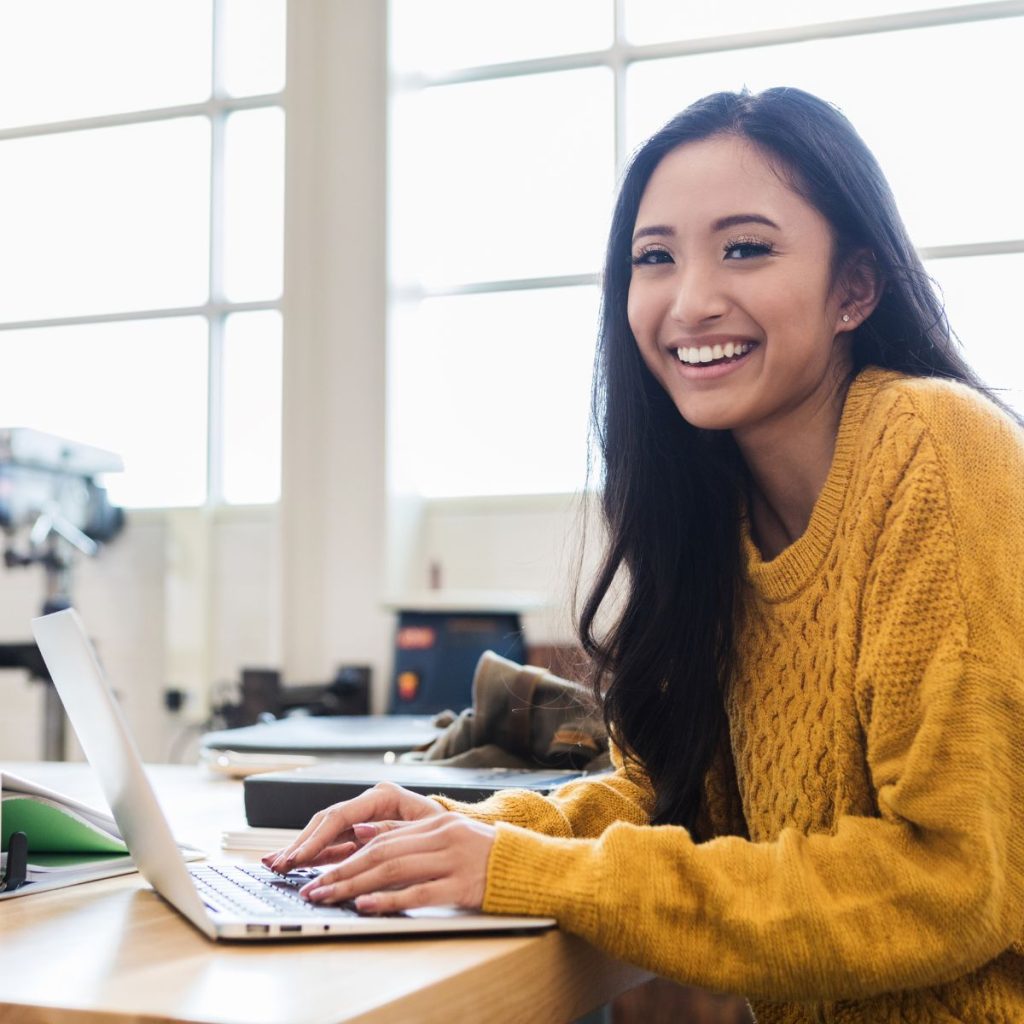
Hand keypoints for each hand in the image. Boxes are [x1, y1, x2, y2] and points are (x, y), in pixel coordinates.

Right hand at [262, 782, 445, 873]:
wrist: (456, 837)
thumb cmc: (444, 831)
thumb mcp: (425, 831)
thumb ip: (391, 831)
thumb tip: (359, 832)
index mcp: (383, 796)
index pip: (341, 815)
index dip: (317, 838)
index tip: (299, 857)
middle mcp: (368, 803)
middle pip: (326, 823)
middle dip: (302, 844)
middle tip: (279, 865)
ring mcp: (363, 818)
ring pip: (324, 833)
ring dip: (301, 850)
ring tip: (275, 864)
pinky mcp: (361, 834)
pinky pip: (332, 845)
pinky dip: (313, 855)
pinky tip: (294, 863)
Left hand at [299, 812, 496, 913]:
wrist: (531, 867)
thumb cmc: (487, 856)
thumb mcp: (448, 838)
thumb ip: (409, 836)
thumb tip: (360, 834)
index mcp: (435, 823)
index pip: (381, 839)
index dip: (346, 855)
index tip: (318, 872)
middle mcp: (442, 836)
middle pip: (381, 853)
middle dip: (341, 871)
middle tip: (311, 888)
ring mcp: (453, 859)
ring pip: (394, 870)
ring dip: (354, 885)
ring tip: (328, 896)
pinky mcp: (463, 884)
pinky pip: (419, 892)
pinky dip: (389, 900)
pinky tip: (366, 906)